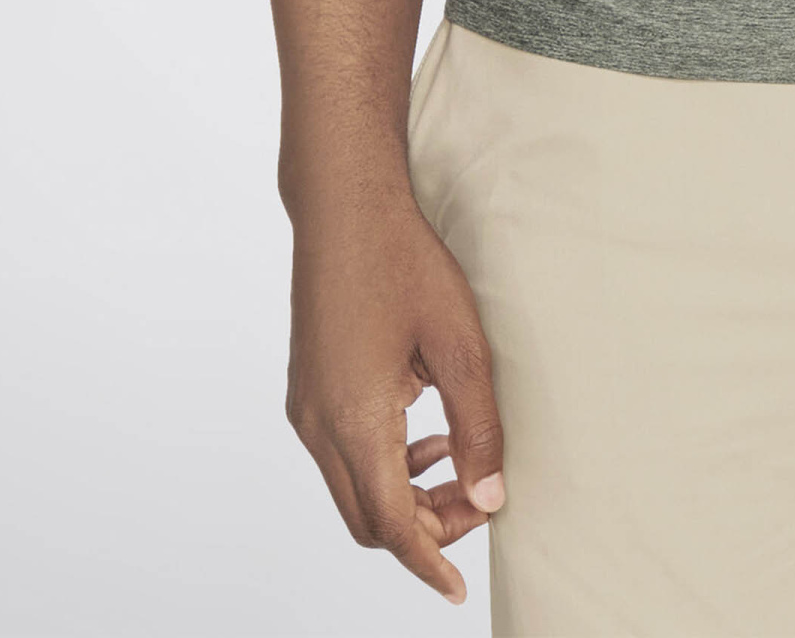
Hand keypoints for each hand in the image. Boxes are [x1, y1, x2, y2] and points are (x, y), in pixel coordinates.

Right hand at [284, 191, 507, 604]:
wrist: (342, 206)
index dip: (430, 560)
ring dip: (403, 494)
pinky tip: (423, 429)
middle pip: (368, 520)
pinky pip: (340, 455)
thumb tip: (489, 496)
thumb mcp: (459, 343)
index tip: (458, 589)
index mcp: (355, 420)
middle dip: (422, 529)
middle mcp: (319, 426)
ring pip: (352, 490)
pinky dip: (382, 463)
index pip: (392, 524)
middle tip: (475, 502)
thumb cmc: (403, 263)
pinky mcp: (306, 391)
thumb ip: (477, 426)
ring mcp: (305, 409)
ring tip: (456, 461)